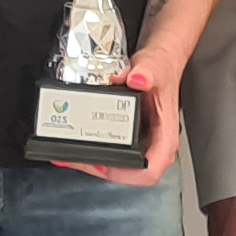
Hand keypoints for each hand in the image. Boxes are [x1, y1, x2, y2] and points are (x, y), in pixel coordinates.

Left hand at [65, 42, 186, 186]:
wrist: (160, 61)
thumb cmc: (162, 70)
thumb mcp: (155, 68)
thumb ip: (147, 73)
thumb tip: (138, 79)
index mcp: (164, 137)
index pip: (149, 171)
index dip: (125, 174)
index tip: (103, 165)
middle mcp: (154, 143)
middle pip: (128, 171)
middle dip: (99, 168)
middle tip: (77, 159)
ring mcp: (142, 141)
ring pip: (118, 163)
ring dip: (93, 161)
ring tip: (71, 155)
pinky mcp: (130, 135)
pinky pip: (112, 148)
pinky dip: (94, 147)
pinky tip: (78, 140)